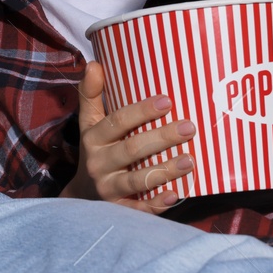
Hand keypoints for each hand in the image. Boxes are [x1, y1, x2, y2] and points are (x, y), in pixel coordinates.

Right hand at [64, 62, 195, 212]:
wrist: (81, 196)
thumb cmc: (96, 151)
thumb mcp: (89, 124)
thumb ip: (91, 95)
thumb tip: (93, 63)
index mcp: (94, 138)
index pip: (117, 122)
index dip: (141, 112)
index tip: (167, 100)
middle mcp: (98, 163)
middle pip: (131, 150)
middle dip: (161, 139)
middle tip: (190, 128)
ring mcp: (108, 188)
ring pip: (137, 181)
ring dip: (164, 171)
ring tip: (191, 161)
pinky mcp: (118, 209)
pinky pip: (138, 208)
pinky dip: (156, 204)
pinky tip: (176, 195)